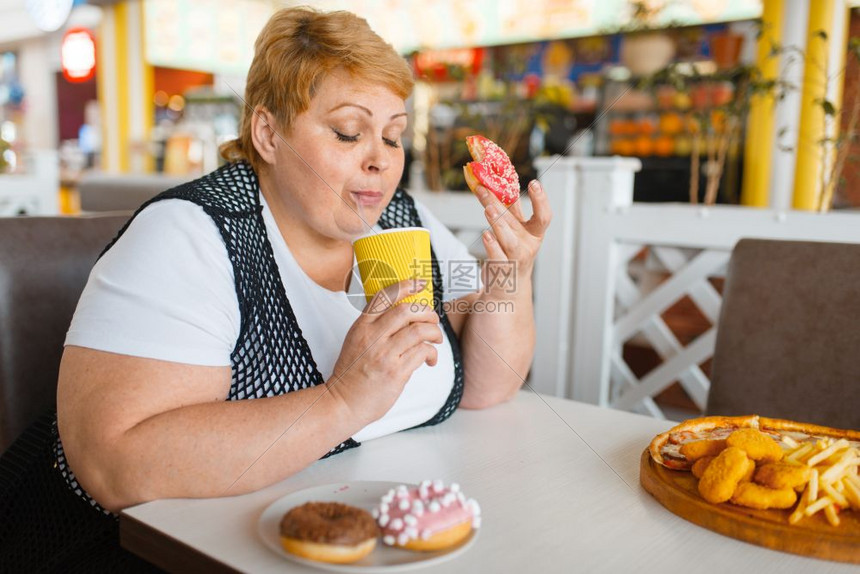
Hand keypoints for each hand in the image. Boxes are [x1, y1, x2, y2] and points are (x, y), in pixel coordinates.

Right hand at [327, 278, 442, 426]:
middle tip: (433, 320)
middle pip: (407, 310)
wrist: (343, 402)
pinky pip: (422, 352)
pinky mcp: (395, 372)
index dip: (406, 285)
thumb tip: (407, 316)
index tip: (421, 283)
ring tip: (435, 340)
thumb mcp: (356, 341)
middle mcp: (372, 337)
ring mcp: (384, 354)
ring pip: (419, 331)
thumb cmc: (352, 374)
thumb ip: (376, 327)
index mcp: (362, 326)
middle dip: (427, 312)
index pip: (385, 297)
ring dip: (434, 333)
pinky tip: (430, 360)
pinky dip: (432, 353)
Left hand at [476, 180, 551, 297]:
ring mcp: (515, 258)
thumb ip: (511, 205)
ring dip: (498, 223)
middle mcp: (527, 244)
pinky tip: (486, 235)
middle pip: (514, 222)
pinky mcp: (502, 268)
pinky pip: (497, 256)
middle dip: (499, 204)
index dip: (541, 200)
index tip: (534, 183)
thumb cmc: (513, 249)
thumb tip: (503, 178)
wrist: (509, 285)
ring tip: (488, 209)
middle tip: (485, 188)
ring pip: (508, 239)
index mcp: (534, 232)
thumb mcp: (517, 227)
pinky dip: (492, 245)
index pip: (543, 216)